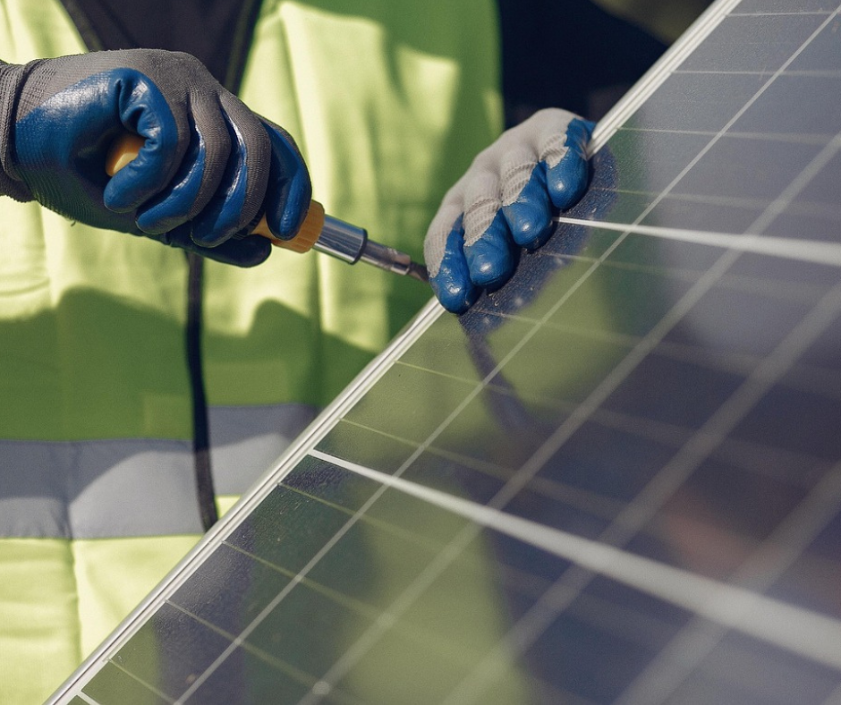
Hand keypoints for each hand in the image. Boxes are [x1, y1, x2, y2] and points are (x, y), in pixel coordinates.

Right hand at [0, 49, 310, 265]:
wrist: (13, 142)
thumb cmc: (87, 176)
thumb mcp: (159, 214)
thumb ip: (210, 232)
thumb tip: (266, 251)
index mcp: (216, 117)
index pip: (275, 146)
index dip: (292, 189)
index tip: (288, 234)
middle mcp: (205, 92)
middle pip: (260, 149)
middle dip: (240, 207)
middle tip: (203, 237)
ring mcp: (177, 78)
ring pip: (218, 152)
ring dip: (186, 204)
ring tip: (147, 222)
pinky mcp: (146, 76)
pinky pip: (173, 144)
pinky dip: (150, 184)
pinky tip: (121, 196)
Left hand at [424, 109, 593, 311]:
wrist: (576, 162)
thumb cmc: (543, 224)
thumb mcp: (515, 253)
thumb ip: (501, 278)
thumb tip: (488, 328)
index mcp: (461, 206)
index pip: (444, 234)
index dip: (448, 263)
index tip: (458, 297)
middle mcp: (482, 174)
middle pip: (477, 206)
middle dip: (483, 238)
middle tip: (489, 269)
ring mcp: (516, 147)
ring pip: (514, 174)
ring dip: (519, 201)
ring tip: (530, 230)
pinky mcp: (554, 127)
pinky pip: (553, 141)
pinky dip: (559, 161)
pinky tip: (565, 187)